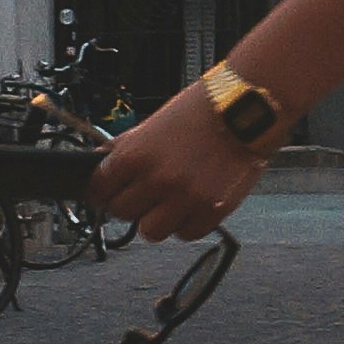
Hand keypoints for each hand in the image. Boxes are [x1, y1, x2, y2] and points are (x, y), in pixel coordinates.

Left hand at [92, 90, 259, 242]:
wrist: (246, 109)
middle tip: (146, 192)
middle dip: (131, 202)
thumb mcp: (151, 124)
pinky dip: (186, 223)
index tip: (108, 192)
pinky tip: (192, 204)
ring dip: (157, 219)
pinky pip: (185, 234)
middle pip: (121, 213)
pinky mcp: (211, 212)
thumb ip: (126, 149)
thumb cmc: (200, 111)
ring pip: (150, 231)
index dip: (102, 191)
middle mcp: (156, 180)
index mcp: (134, 156)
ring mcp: (184, 199)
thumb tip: (102, 167)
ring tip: (170, 201)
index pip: (98, 190)